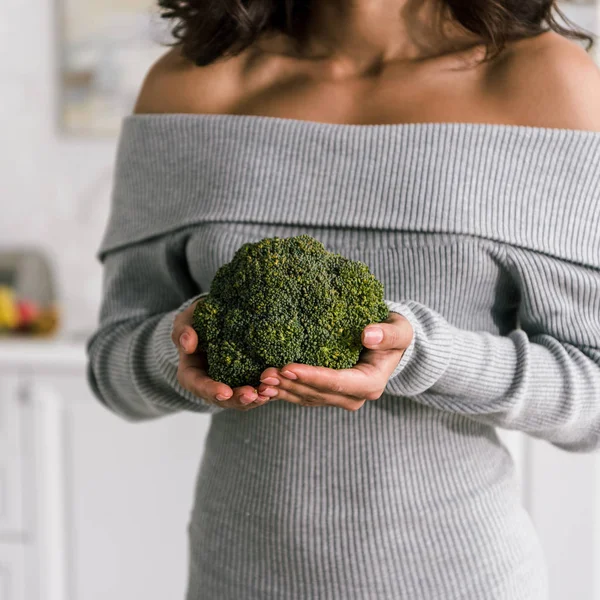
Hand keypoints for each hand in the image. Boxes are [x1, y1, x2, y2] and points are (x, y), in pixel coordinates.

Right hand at [171, 297, 270, 410]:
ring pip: (242, 399)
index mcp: (192, 375)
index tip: (224, 392)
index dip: (212, 391)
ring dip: (255, 400)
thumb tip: (188, 342)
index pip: (199, 386)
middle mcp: (211, 385)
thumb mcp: (186, 322)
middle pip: (223, 399)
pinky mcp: (246, 380)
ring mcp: (230, 385)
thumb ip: (183, 331)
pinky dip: (266, 391)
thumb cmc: (197, 322)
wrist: (216, 320)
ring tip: (268, 394)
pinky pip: (256, 390)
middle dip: (238, 399)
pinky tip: (277, 387)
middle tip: (252, 395)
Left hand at [256, 312, 413, 410]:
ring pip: (307, 397)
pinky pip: (304, 396)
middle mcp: (354, 397)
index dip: (312, 376)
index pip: (337, 382)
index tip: (288, 367)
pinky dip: (285, 392)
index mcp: (370, 383)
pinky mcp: (328, 394)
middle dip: (290, 384)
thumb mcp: (400, 331)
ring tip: (260, 380)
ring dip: (283, 391)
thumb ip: (388, 335)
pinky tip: (265, 387)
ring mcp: (340, 398)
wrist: (390, 343)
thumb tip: (368, 334)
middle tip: (264, 374)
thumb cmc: (394, 334)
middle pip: (317, 393)